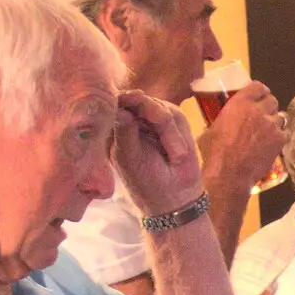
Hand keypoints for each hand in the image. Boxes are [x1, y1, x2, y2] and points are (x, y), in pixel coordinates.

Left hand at [114, 92, 202, 216]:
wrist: (175, 196)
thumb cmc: (146, 180)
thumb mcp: (129, 157)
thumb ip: (125, 131)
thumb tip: (121, 109)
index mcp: (116, 127)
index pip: (117, 104)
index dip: (123, 99)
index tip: (131, 98)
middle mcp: (135, 119)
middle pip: (139, 100)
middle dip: (150, 110)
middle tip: (161, 119)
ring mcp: (156, 120)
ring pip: (160, 107)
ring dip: (168, 129)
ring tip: (175, 155)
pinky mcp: (176, 123)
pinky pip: (177, 116)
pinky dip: (178, 134)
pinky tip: (177, 153)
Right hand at [196, 82, 284, 202]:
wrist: (229, 173)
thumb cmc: (215, 152)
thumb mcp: (210, 130)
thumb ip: (220, 122)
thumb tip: (215, 125)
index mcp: (240, 103)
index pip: (258, 86)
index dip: (260, 91)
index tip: (259, 95)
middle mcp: (258, 110)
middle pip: (272, 100)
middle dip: (268, 106)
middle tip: (263, 114)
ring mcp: (271, 125)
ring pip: (280, 116)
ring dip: (274, 121)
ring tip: (267, 130)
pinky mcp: (280, 140)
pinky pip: (284, 133)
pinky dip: (279, 136)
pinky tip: (272, 143)